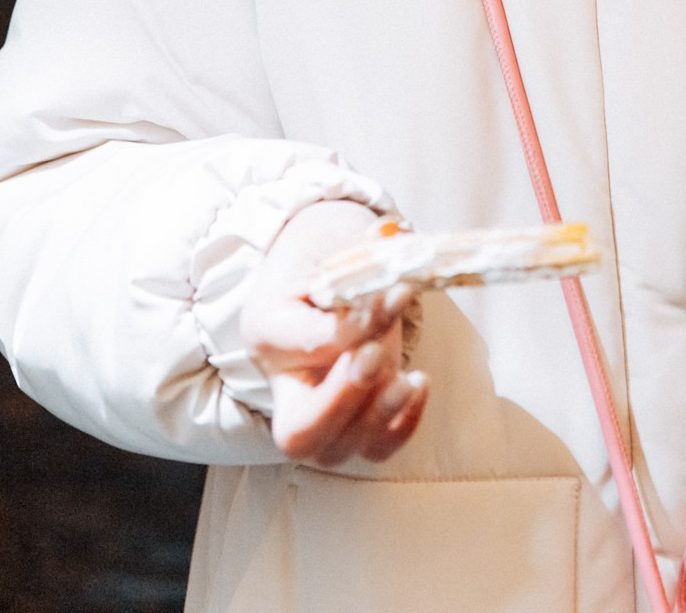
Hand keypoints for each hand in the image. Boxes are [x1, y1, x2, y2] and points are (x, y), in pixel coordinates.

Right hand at [242, 200, 427, 466]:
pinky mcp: (350, 420)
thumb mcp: (337, 239)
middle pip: (299, 431)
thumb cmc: (327, 253)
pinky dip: (400, 428)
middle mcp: (282, 381)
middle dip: (344, 400)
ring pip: (334, 451)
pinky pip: (370, 450)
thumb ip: (364, 244)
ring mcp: (314, 409)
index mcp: (267, 329)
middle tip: (375, 357)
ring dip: (378, 416)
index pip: (309, 344)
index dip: (356, 326)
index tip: (397, 294)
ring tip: (409, 376)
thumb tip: (393, 235)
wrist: (324, 271)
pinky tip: (418, 383)